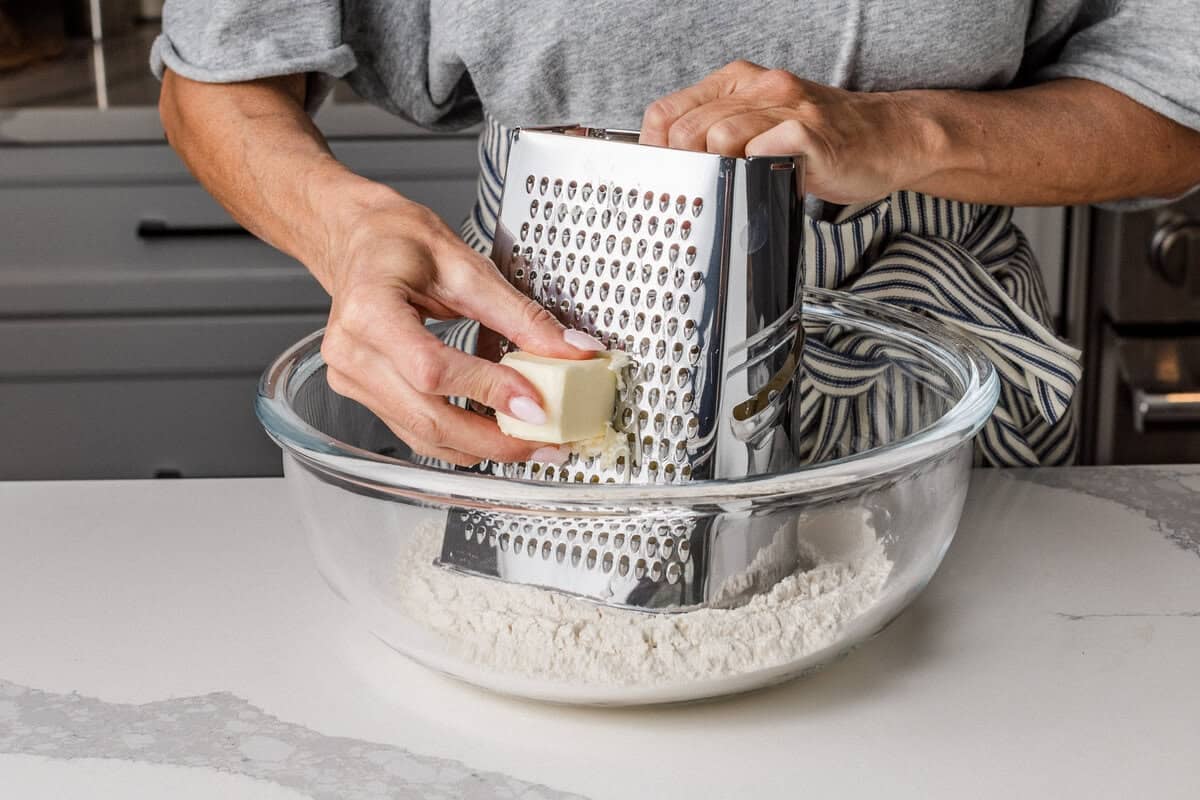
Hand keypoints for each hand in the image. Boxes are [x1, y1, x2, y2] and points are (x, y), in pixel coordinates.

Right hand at [318, 191, 603, 465]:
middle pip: (427, 417)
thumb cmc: (398, 241)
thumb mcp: (466, 265)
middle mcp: (353, 352)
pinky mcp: (364, 395)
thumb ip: (520, 314)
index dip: (487, 390)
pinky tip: (493, 433)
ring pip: (422, 435)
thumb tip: (569, 350)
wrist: (358, 241)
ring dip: (481, 446)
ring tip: (528, 442)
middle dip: (493, 438)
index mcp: (370, 309)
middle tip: (545, 441)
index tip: (536, 403)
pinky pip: (415, 431)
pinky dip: (459, 439)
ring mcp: (352, 378)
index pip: (432, 368)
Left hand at [640, 60, 930, 203]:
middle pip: (687, 129)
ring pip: (720, 135)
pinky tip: (766, 182)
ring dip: (720, 170)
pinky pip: (764, 151)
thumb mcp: (760, 124)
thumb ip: (717, 134)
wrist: (887, 137)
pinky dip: (756, 171)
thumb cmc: (821, 139)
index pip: (667, 111)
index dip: (654, 150)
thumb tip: (671, 166)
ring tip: (735, 186)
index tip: (661, 178)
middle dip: (684, 167)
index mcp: (738, 82)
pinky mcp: (810, 134)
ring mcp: (787, 107)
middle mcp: (760, 87)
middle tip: (697, 191)